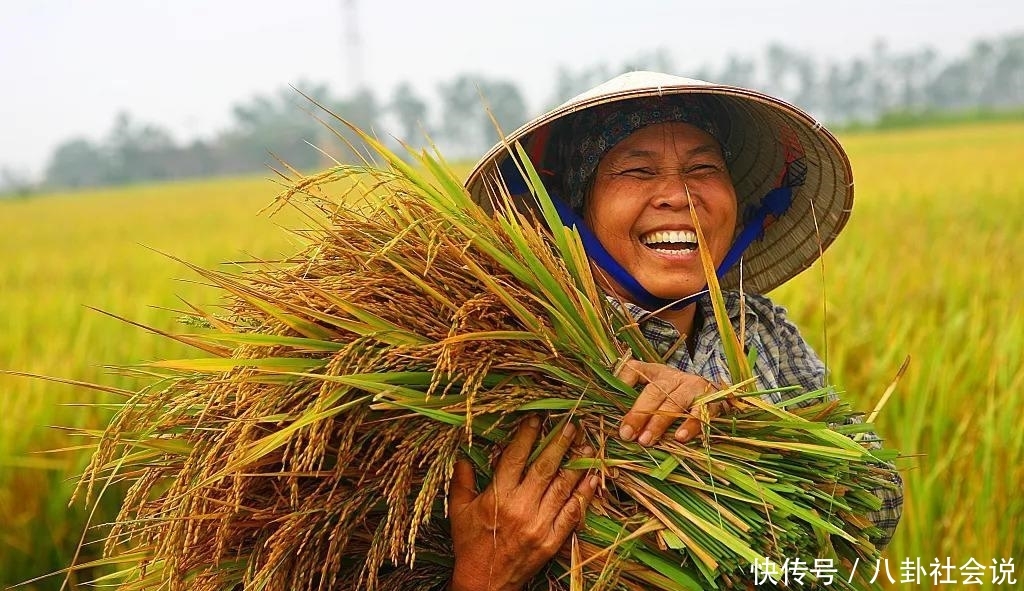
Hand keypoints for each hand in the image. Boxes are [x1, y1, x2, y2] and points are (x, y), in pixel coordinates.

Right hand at [448, 416, 599, 590]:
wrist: (485, 583)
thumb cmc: (470, 544)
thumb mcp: (459, 511)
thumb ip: (461, 481)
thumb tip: (461, 456)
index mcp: (498, 496)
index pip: (516, 458)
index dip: (527, 435)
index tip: (537, 418)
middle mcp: (521, 507)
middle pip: (544, 468)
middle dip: (559, 443)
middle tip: (572, 425)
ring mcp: (539, 524)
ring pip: (562, 488)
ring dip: (576, 464)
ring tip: (587, 446)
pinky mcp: (552, 541)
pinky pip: (572, 514)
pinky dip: (584, 495)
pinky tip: (592, 479)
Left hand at [616, 360, 722, 445]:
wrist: (720, 393)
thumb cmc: (679, 397)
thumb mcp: (658, 393)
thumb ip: (638, 401)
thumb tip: (618, 426)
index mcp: (657, 372)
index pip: (635, 369)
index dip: (622, 381)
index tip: (609, 401)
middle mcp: (674, 376)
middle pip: (654, 392)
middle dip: (638, 414)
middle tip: (626, 434)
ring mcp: (694, 386)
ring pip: (674, 403)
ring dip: (659, 423)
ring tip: (646, 440)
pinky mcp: (711, 400)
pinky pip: (699, 413)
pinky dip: (690, 426)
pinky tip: (680, 438)